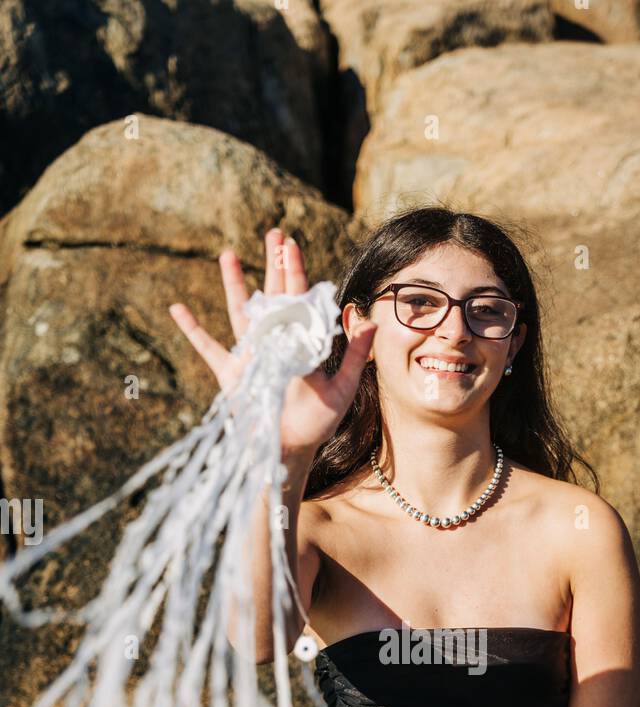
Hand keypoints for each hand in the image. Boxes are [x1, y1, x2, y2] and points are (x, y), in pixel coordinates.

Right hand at [168, 227, 376, 458]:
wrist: (289, 450)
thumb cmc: (317, 423)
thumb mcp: (341, 389)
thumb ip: (355, 355)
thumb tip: (370, 321)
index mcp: (300, 343)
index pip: (298, 299)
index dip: (294, 271)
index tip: (290, 243)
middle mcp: (276, 343)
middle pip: (273, 295)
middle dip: (273, 264)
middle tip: (275, 232)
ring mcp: (251, 356)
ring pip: (241, 312)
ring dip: (235, 284)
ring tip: (229, 253)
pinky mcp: (231, 374)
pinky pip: (208, 348)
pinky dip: (192, 330)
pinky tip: (177, 308)